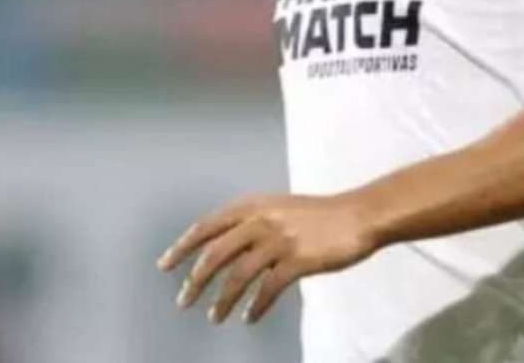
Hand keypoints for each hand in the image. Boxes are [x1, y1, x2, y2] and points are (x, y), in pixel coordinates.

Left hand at [157, 192, 377, 323]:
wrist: (359, 215)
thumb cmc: (319, 215)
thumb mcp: (278, 208)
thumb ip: (251, 221)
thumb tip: (221, 246)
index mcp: (253, 205)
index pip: (206, 226)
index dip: (182, 247)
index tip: (165, 266)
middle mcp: (261, 219)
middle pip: (215, 254)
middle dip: (195, 281)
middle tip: (184, 301)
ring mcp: (279, 239)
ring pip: (237, 275)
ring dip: (222, 300)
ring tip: (215, 317)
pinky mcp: (298, 260)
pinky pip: (267, 289)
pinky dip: (255, 306)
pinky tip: (250, 318)